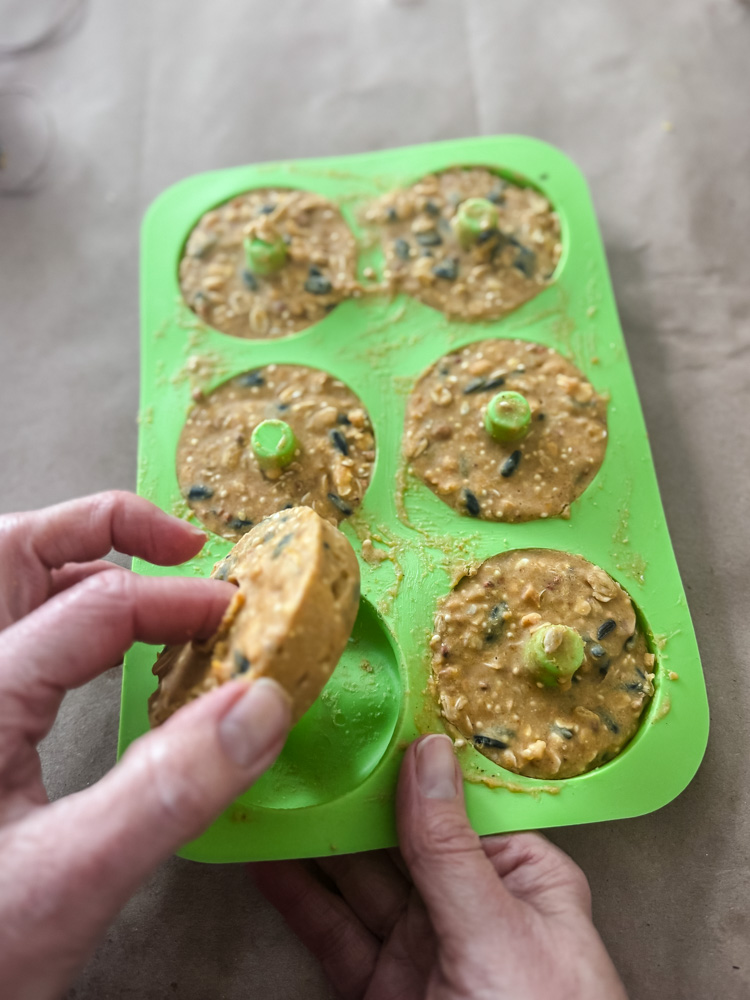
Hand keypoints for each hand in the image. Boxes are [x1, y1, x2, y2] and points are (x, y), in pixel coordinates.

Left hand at [0, 491, 290, 999]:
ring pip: (11, 588)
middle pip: (15, 552)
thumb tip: (259, 708)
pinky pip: (19, 638)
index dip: (179, 600)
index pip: (93, 605)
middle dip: (104, 530)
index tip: (239, 616)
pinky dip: (73, 618)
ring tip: (151, 575)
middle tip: (180, 543)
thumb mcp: (71, 880)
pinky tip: (111, 646)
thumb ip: (169, 791)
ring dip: (83, 565)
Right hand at [253, 734, 627, 999]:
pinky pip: (335, 936)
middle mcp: (472, 905)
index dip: (411, 758)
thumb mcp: (499, 931)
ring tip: (277, 792)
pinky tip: (270, 865)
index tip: (366, 716)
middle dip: (353, 793)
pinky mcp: (384, 991)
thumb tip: (428, 755)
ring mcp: (424, 949)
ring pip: (359, 880)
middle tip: (305, 746)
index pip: (459, 799)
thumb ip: (451, 848)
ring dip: (316, 840)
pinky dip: (299, 901)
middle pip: (400, 833)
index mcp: (523, 876)